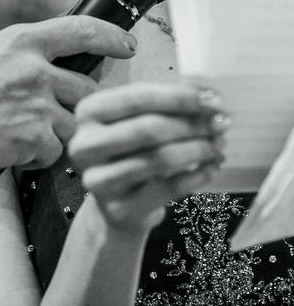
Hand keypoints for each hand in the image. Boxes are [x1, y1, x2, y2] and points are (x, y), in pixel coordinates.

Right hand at [0, 16, 136, 179]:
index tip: (125, 44)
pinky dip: (39, 156)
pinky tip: (11, 149)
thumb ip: (19, 54)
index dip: (110, 36)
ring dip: (56, 133)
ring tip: (20, 133)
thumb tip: (47, 58)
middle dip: (74, 104)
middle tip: (50, 114)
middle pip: (86, 87)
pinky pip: (56, 150)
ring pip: (75, 122)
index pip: (81, 29)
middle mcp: (35, 67)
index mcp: (20, 41)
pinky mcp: (36, 136)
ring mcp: (38, 102)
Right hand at [69, 82, 227, 232]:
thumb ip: (161, 106)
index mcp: (88, 112)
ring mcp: (98, 179)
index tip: (213, 99)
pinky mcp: (118, 208)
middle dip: (192, 124)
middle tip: (221, 124)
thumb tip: (207, 99)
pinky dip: (197, 175)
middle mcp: (85, 144)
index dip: (179, 97)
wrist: (114, 202)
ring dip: (198, 149)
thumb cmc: (129, 151)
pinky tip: (210, 167)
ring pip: (160, 159)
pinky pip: (168, 188)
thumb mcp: (132, 121)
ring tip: (217, 145)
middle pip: (148, 128)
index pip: (137, 98)